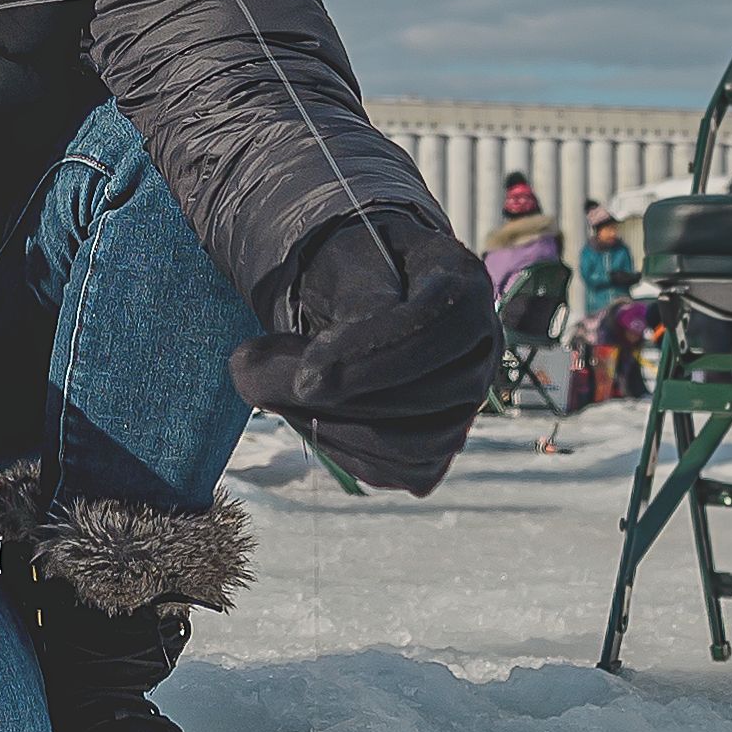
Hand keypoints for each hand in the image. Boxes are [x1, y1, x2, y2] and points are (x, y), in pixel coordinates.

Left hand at [230, 209, 504, 495]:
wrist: (365, 294)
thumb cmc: (355, 270)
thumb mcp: (349, 260)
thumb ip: (351, 299)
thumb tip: (326, 370)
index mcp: (465, 288)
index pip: (435, 327)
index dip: (370, 356)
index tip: (306, 375)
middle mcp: (481, 350)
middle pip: (429, 394)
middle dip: (339, 396)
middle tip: (249, 372)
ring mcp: (467, 404)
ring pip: (416, 443)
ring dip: (334, 428)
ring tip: (265, 390)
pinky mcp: (440, 446)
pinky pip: (401, 470)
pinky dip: (344, 452)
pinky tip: (300, 416)